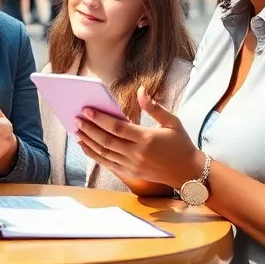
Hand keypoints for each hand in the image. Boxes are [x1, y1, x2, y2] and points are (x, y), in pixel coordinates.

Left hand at [75, 87, 200, 189]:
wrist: (188, 172)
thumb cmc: (181, 144)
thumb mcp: (172, 122)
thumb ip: (154, 107)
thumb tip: (140, 90)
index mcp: (146, 138)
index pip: (117, 128)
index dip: (100, 119)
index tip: (86, 110)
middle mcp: (136, 153)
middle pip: (106, 140)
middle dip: (89, 129)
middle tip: (76, 118)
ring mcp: (131, 165)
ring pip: (104, 153)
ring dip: (88, 141)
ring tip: (76, 130)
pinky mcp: (129, 173)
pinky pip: (107, 164)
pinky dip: (94, 155)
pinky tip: (85, 146)